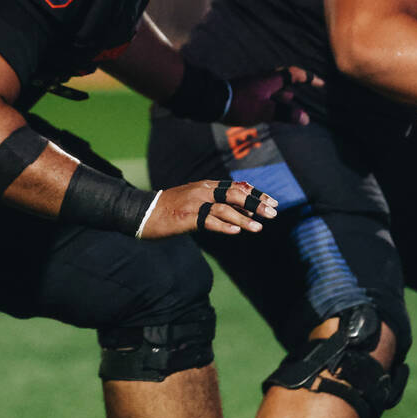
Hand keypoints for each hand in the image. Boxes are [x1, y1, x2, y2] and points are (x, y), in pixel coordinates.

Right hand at [139, 179, 278, 237]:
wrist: (143, 211)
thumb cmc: (170, 208)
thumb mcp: (195, 200)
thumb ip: (215, 203)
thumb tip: (240, 213)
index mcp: (207, 186)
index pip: (238, 187)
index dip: (257, 194)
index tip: (273, 202)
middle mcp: (203, 191)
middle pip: (235, 195)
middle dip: (256, 204)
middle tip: (273, 213)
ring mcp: (195, 204)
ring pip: (224, 209)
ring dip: (244, 218)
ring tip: (259, 228)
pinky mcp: (186, 218)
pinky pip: (208, 221)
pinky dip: (223, 225)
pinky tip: (236, 231)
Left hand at [224, 66, 323, 125]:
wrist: (212, 101)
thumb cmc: (240, 105)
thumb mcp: (265, 111)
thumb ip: (285, 114)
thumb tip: (306, 118)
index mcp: (271, 80)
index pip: (295, 74)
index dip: (309, 78)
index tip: (320, 83)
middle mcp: (264, 79)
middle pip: (284, 77)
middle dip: (297, 82)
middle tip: (307, 86)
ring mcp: (253, 84)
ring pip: (274, 86)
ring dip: (284, 92)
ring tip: (292, 100)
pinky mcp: (245, 92)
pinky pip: (265, 92)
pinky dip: (273, 98)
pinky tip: (271, 108)